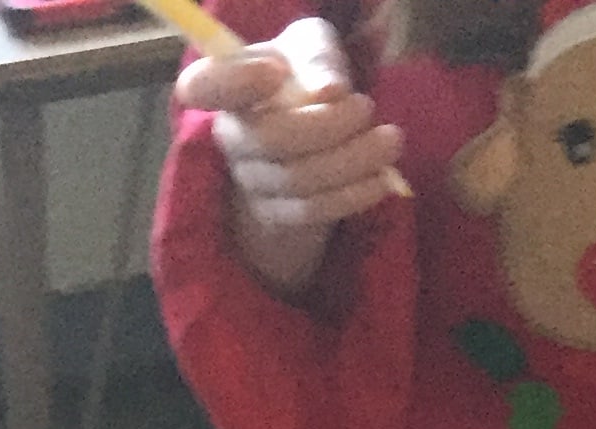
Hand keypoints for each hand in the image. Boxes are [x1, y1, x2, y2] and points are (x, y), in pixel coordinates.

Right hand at [176, 18, 403, 299]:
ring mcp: (251, 181)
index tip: (276, 72)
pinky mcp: (277, 215)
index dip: (235, 82)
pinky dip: (353, 195)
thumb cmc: (304, 73)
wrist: (307, 126)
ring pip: (298, 180)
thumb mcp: (311, 46)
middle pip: (270, 140)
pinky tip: (383, 178)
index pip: (204, 85)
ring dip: (352, 161)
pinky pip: (313, 212)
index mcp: (228, 86)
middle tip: (367, 106)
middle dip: (326, 127)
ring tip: (391, 140)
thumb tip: (330, 91)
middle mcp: (232, 136)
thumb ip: (317, 56)